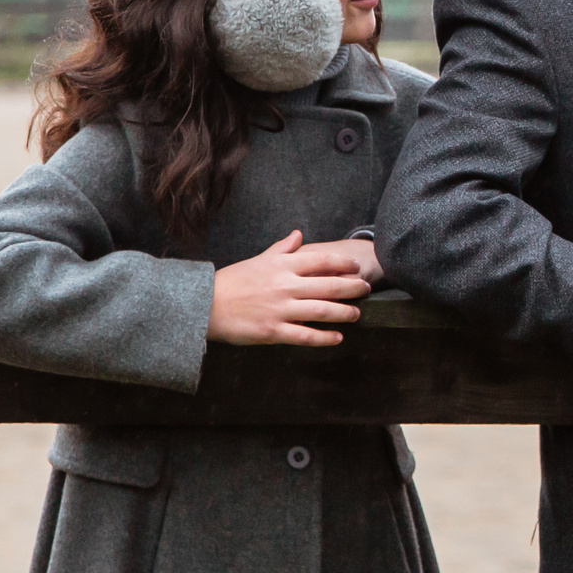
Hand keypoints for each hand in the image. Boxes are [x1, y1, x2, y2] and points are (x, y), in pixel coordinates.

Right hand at [207, 229, 371, 345]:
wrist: (205, 305)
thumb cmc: (233, 281)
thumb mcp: (258, 260)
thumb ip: (282, 249)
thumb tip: (299, 235)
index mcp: (282, 266)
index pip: (321, 261)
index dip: (343, 264)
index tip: (357, 268)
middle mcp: (285, 286)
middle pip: (329, 286)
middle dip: (353, 288)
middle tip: (367, 289)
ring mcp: (280, 309)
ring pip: (322, 311)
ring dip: (344, 313)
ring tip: (357, 314)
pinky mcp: (273, 331)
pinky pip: (305, 335)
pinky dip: (324, 337)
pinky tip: (337, 337)